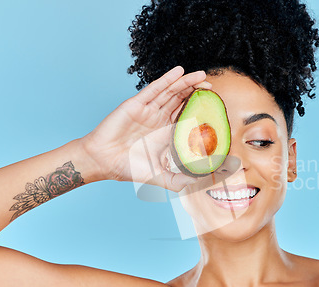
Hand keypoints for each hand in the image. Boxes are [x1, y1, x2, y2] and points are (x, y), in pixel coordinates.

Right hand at [80, 66, 210, 191]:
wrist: (104, 162)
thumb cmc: (130, 168)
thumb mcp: (161, 177)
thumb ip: (180, 182)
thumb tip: (201, 184)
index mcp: (166, 132)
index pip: (187, 115)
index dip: (200, 108)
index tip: (214, 104)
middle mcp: (159, 118)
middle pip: (181, 99)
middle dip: (196, 91)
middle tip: (210, 86)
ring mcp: (148, 110)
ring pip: (171, 91)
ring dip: (186, 82)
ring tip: (201, 74)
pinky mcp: (137, 104)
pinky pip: (154, 89)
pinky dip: (167, 79)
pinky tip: (178, 71)